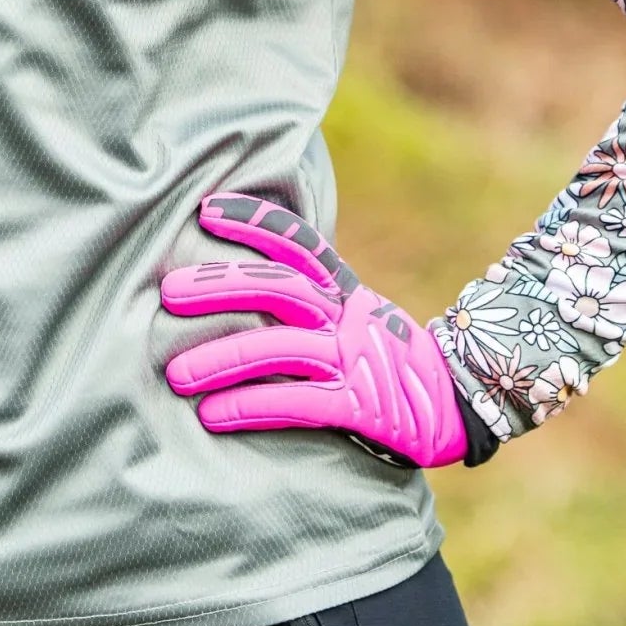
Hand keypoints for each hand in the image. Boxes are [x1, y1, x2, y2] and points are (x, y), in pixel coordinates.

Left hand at [159, 192, 468, 468]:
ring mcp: (356, 359)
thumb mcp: (355, 315)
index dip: (254, 223)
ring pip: (279, 349)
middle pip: (280, 289)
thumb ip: (309, 299)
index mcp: (345, 291)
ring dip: (222, 359)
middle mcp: (349, 317)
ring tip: (174, 374)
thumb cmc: (387, 358)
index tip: (206, 209)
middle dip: (221, 286)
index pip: (299, 245)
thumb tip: (237, 284)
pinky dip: (251, 407)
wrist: (458, 405)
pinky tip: (212, 415)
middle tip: (167, 291)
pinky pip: (298, 403)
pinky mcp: (361, 407)